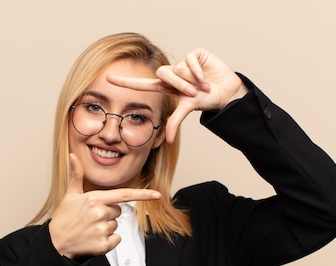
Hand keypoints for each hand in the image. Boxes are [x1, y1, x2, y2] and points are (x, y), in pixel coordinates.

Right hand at [48, 154, 160, 257]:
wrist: (56, 242)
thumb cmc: (64, 217)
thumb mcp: (70, 195)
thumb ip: (77, 175)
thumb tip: (73, 156)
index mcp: (95, 199)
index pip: (123, 195)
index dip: (142, 195)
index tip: (157, 194)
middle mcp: (100, 213)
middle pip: (119, 211)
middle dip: (108, 213)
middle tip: (91, 217)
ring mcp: (102, 230)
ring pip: (117, 225)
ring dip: (107, 227)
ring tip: (90, 228)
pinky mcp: (103, 245)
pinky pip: (116, 239)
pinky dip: (108, 240)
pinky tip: (94, 238)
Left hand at [107, 48, 248, 142]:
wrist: (227, 93)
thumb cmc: (206, 101)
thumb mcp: (188, 110)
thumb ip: (175, 122)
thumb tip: (168, 142)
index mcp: (166, 87)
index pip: (142, 83)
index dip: (126, 82)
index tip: (108, 79)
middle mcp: (172, 74)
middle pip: (163, 74)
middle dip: (179, 85)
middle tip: (193, 93)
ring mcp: (183, 63)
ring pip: (178, 68)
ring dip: (191, 81)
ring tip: (203, 87)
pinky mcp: (196, 55)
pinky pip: (190, 59)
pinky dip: (198, 69)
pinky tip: (205, 76)